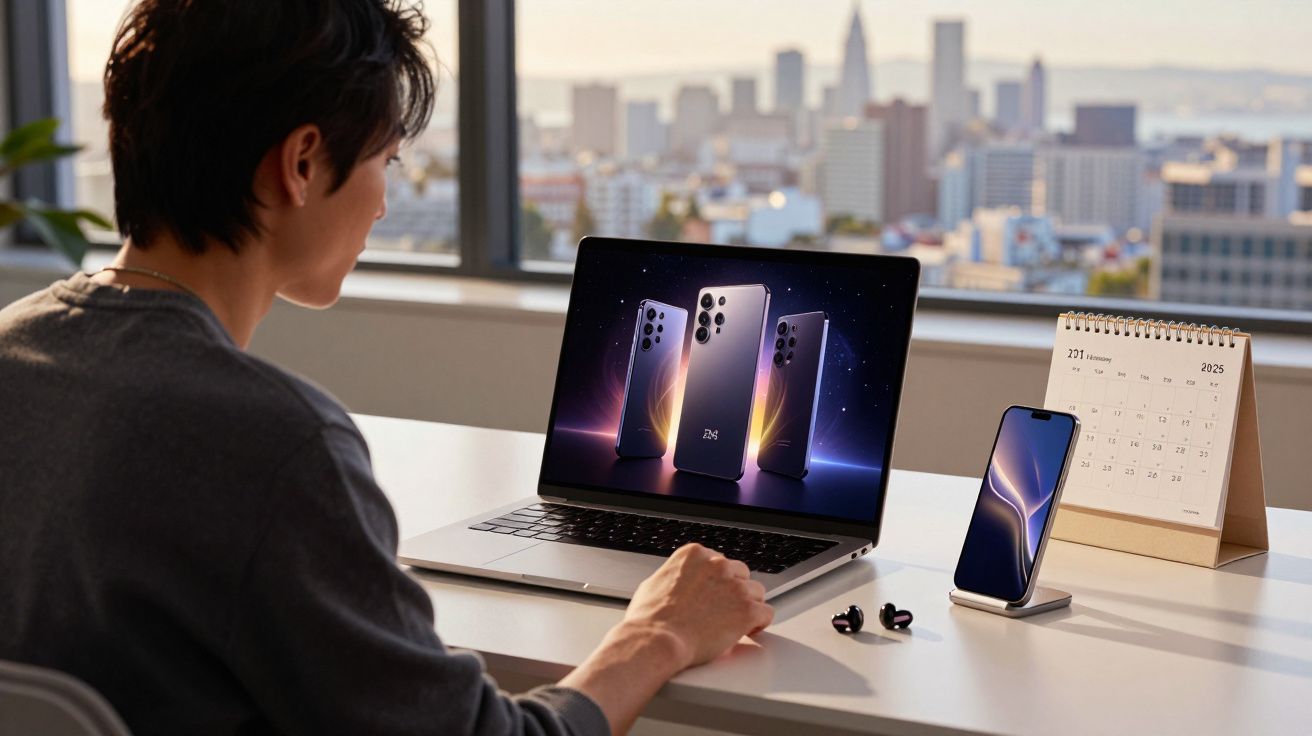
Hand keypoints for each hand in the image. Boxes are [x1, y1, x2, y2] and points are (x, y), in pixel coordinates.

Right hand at [621, 543, 773, 670]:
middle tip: (724, 611)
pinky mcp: (747, 609)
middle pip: (740, 574)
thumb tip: (675, 584)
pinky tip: (748, 631)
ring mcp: (735, 586)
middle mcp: (718, 565)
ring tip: (734, 623)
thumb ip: (674, 577)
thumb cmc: (650, 619)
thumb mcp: (654, 584)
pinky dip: (759, 623)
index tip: (715, 595)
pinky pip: (766, 613)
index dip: (718, 582)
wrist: (658, 640)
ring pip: (756, 592)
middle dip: (733, 592)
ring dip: (747, 606)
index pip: (719, 562)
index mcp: (695, 554)